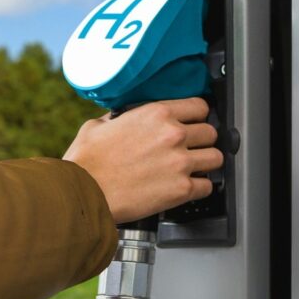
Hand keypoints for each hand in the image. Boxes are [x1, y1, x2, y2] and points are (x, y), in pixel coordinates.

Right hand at [64, 98, 223, 223]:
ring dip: (205, 163)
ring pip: (215, 158)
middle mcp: (173, 134)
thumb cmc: (87, 162)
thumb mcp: (99, 125)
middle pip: (211, 132)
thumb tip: (124, 119)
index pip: (199, 106)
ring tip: (194, 168)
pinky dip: (199, 188)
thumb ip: (120, 118)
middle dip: (202, 140)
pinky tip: (187, 188)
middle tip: (192, 148)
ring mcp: (180, 162)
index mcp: (156, 113)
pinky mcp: (181, 189)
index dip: (197, 116)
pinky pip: (207, 187)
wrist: (83, 192)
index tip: (193, 122)